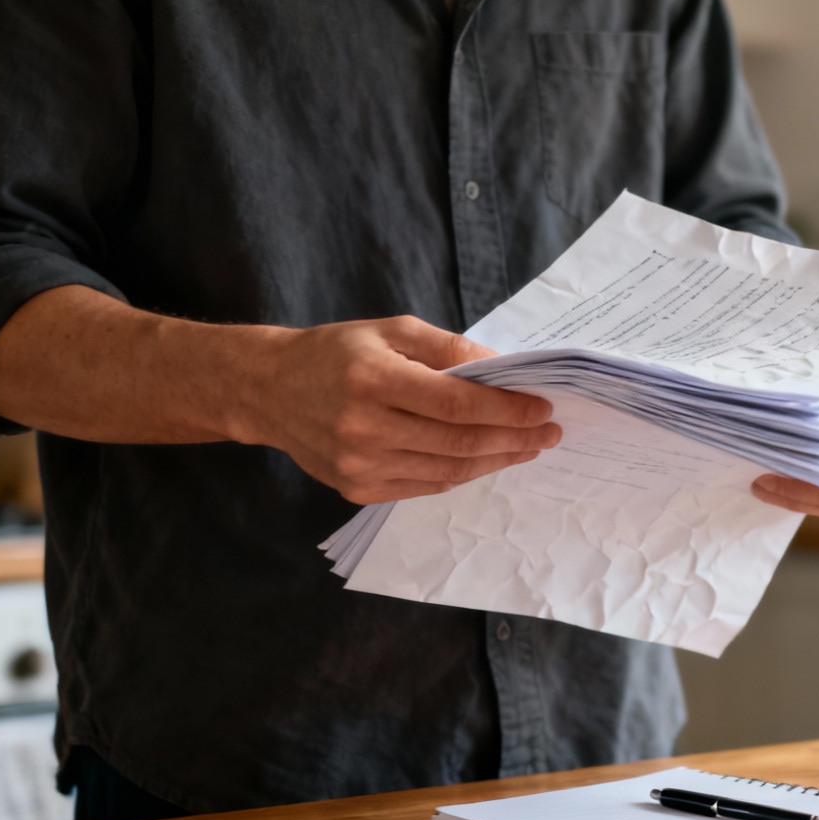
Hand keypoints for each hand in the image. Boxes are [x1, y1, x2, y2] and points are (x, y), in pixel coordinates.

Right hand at [242, 316, 560, 503]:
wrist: (269, 390)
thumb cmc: (335, 353)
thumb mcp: (390, 330)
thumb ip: (448, 348)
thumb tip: (502, 370)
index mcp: (373, 379)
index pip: (457, 402)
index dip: (507, 409)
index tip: (543, 408)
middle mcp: (364, 427)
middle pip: (458, 442)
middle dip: (513, 438)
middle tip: (548, 432)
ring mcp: (359, 465)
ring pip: (447, 471)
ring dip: (495, 460)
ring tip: (526, 447)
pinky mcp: (357, 489)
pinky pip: (425, 486)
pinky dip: (461, 473)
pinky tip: (485, 458)